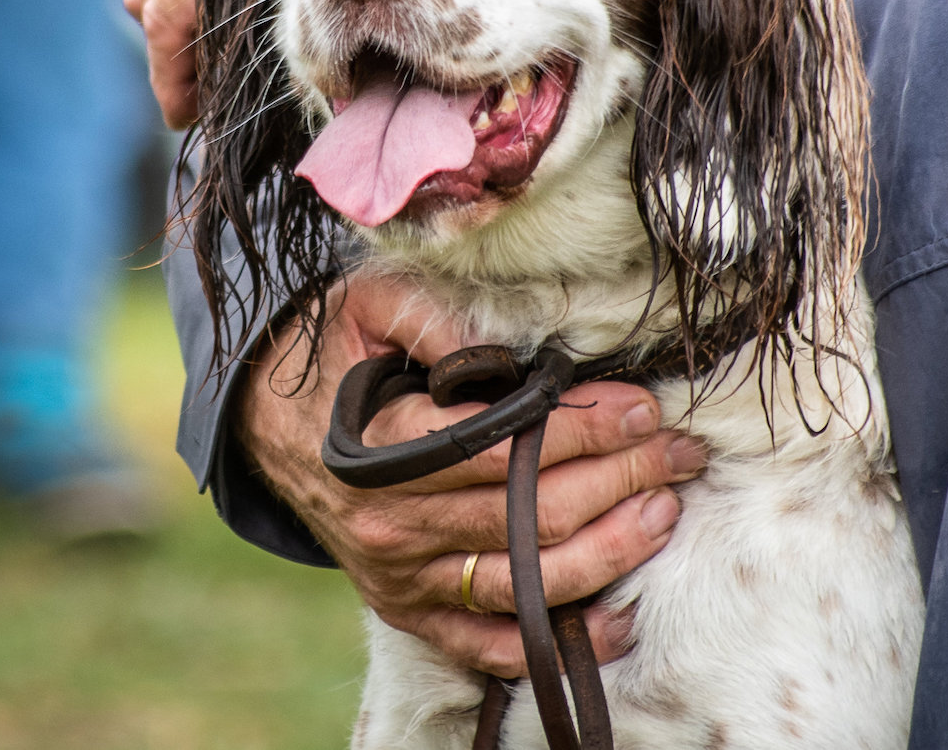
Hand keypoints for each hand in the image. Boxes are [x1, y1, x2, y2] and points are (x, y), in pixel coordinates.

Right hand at [233, 275, 703, 675]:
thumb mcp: (369, 305)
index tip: (642, 407)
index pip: (501, 447)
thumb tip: (500, 346)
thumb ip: (432, 315)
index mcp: (382, 447)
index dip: (582, 431)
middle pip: (529, 514)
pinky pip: (491, 642)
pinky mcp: (414, 611)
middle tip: (679, 451)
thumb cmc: (337, 355)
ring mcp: (405, 577)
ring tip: (665, 510)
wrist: (268, 424)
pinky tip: (621, 616)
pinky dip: (559, 634)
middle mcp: (392, 523)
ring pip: (526, 581)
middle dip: (620, 480)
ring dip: (609, 549)